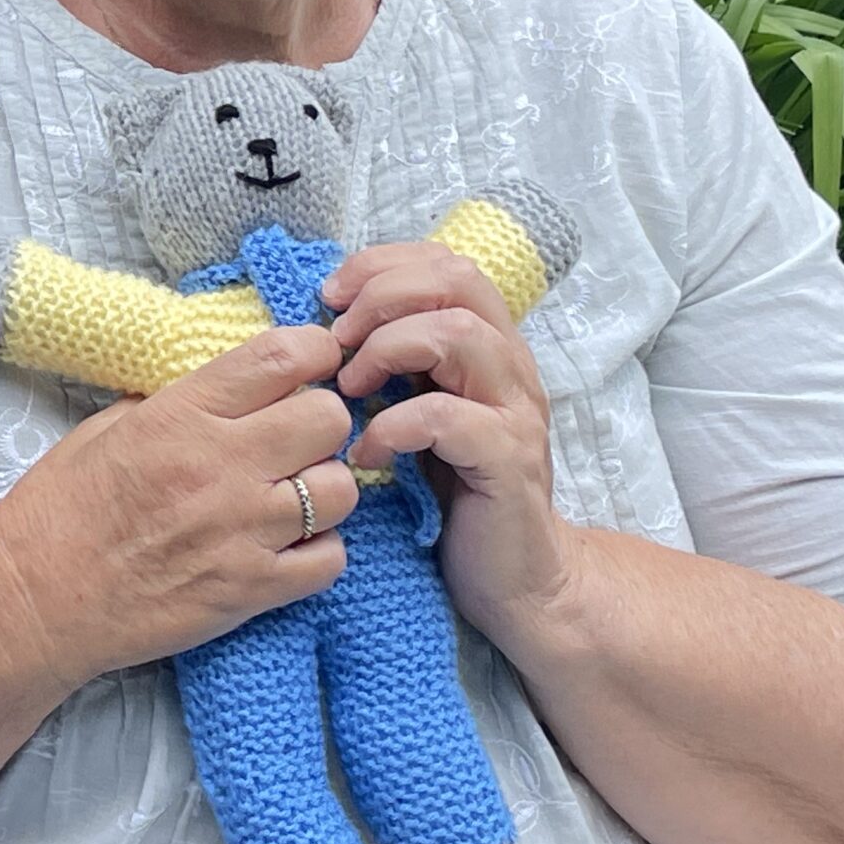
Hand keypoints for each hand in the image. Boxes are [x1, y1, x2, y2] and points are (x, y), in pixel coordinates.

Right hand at [0, 327, 362, 691]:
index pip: (284, 356)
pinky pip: (330, 559)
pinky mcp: (251, 591)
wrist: (35, 602)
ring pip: (341, 489)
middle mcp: (221, 467)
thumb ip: (176, 403)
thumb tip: (232, 387)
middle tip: (295, 437)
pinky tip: (287, 546)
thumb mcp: (106, 429)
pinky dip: (318, 550)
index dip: (315, 351)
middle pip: (329, 418)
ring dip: (323, 488)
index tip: (311, 362)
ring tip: (290, 496)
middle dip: (319, 420)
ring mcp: (242, 532)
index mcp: (181, 416)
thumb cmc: (58, 512)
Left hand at [321, 242, 577, 644]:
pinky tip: (370, 453)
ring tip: (351, 388)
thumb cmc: (454, 495)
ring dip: (388, 349)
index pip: (446, 263)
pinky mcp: (508, 461)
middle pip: (457, 280)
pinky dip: (396, 425)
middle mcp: (510, 367)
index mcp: (487, 347)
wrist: (516, 579)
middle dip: (383, 295)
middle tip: (337, 339)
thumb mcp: (418, 414)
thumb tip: (327, 325)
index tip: (331, 296)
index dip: (383, 265)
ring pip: (459, 335)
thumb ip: (395, 367)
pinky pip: (450, 418)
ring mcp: (516, 412)